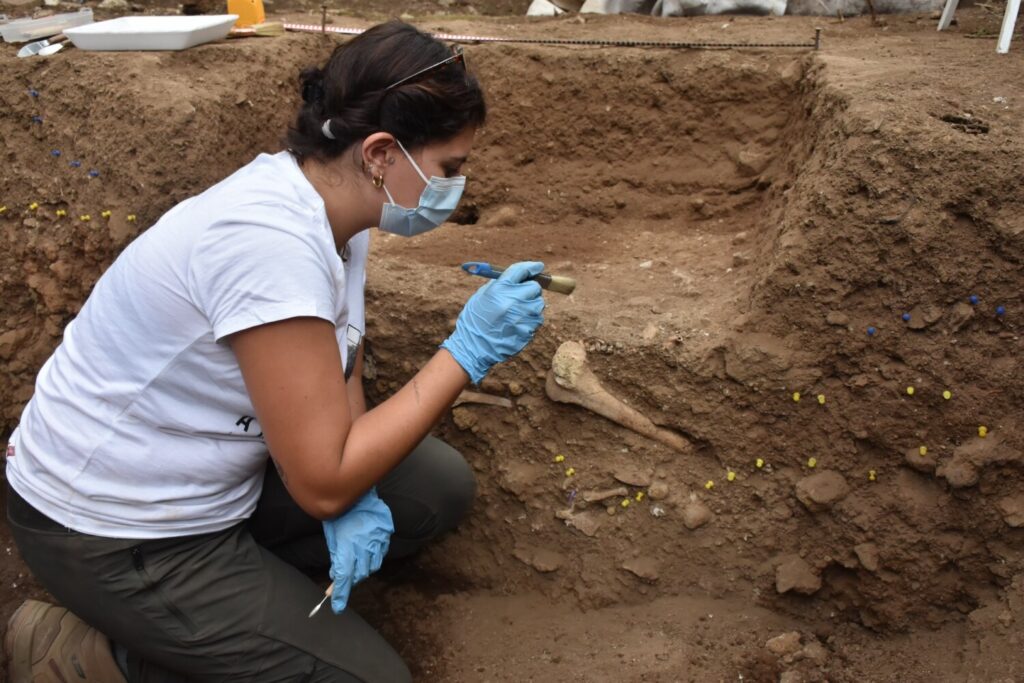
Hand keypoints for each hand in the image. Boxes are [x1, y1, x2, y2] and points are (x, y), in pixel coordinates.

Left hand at [322, 488, 393, 612]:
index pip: (344, 577)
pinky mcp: (386, 534)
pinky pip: (381, 553)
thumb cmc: (340, 514)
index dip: (340, 594)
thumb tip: (337, 576)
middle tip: (342, 583)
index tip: (337, 607)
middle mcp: (364, 545)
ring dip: (363, 570)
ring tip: (355, 567)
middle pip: (359, 574)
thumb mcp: (332, 536)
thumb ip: (337, 557)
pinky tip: (367, 554)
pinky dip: (374, 557)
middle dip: (350, 580)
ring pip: (373, 566)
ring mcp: (378, 539)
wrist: (357, 493)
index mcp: (347, 546)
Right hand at [440, 261, 545, 383]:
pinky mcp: (527, 331)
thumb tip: (521, 276)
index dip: (532, 267)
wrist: (473, 347)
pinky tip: (517, 324)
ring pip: (539, 304)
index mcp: (499, 288)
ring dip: (531, 306)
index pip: (521, 270)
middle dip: (530, 290)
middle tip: (522, 295)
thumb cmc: (476, 319)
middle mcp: (512, 301)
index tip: (538, 267)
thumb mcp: (483, 295)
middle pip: (535, 287)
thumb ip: (502, 284)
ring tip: (516, 313)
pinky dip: (530, 320)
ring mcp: (521, 317)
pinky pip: (537, 320)